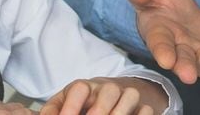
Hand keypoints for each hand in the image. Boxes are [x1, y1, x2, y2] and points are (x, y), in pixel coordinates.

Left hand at [40, 77, 163, 114]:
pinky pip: (146, 109)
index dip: (72, 107)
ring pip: (130, 95)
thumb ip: (53, 110)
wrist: (109, 98)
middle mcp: (106, 88)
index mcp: (84, 87)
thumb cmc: (81, 105)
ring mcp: (126, 95)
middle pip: (109, 91)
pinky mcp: (142, 105)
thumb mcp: (63, 104)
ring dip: (120, 113)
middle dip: (98, 112)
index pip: (79, 89)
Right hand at [126, 0, 199, 83]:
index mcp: (158, 35)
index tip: (167, 61)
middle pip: (188, 62)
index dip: (163, 53)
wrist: (169, 9)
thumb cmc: (155, 0)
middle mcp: (179, 51)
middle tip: (191, 75)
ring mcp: (199, 54)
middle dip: (190, 67)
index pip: (160, 45)